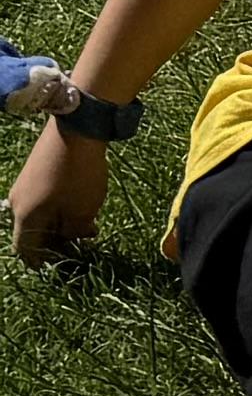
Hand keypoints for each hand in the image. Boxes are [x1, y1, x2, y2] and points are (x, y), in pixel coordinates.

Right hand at [9, 123, 112, 263]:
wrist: (76, 129)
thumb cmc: (78, 176)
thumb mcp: (82, 212)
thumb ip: (74, 233)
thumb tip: (72, 239)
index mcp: (24, 216)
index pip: (25, 249)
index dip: (41, 261)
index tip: (60, 266)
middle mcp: (18, 201)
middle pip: (33, 232)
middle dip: (57, 242)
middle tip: (82, 244)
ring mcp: (25, 185)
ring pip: (41, 215)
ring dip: (62, 224)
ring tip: (89, 226)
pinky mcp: (35, 173)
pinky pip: (45, 200)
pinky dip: (61, 209)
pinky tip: (84, 207)